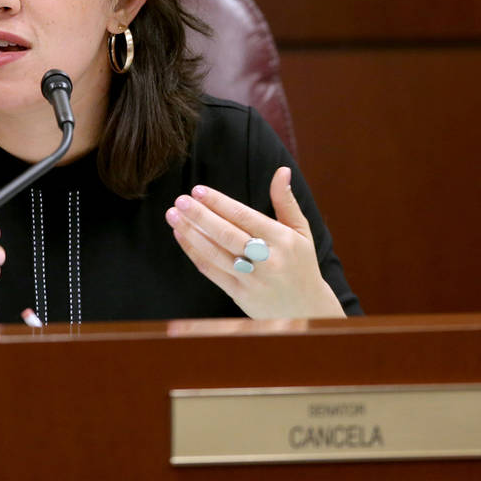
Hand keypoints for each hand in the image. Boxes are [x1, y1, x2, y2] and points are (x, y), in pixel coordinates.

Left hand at [164, 167, 343, 317]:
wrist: (307, 309)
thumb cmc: (300, 264)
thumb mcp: (300, 231)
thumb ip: (286, 201)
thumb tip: (281, 170)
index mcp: (282, 240)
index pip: (244, 217)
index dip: (219, 203)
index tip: (198, 190)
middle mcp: (267, 259)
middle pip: (227, 234)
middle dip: (200, 216)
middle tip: (180, 201)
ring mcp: (252, 279)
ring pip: (215, 253)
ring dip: (191, 234)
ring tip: (173, 216)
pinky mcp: (240, 295)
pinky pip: (212, 271)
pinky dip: (194, 253)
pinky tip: (181, 236)